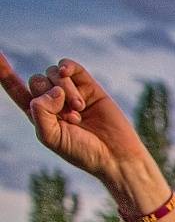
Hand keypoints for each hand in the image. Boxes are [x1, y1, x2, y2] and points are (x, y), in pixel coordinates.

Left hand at [0, 55, 155, 196]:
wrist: (116, 155)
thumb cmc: (83, 152)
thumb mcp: (51, 137)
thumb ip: (40, 111)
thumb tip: (53, 89)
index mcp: (39, 114)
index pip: (16, 89)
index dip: (4, 73)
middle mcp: (53, 101)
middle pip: (36, 80)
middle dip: (49, 95)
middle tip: (69, 117)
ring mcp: (72, 92)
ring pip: (54, 74)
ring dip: (65, 90)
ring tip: (79, 110)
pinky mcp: (90, 86)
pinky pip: (70, 66)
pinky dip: (66, 67)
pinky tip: (68, 74)